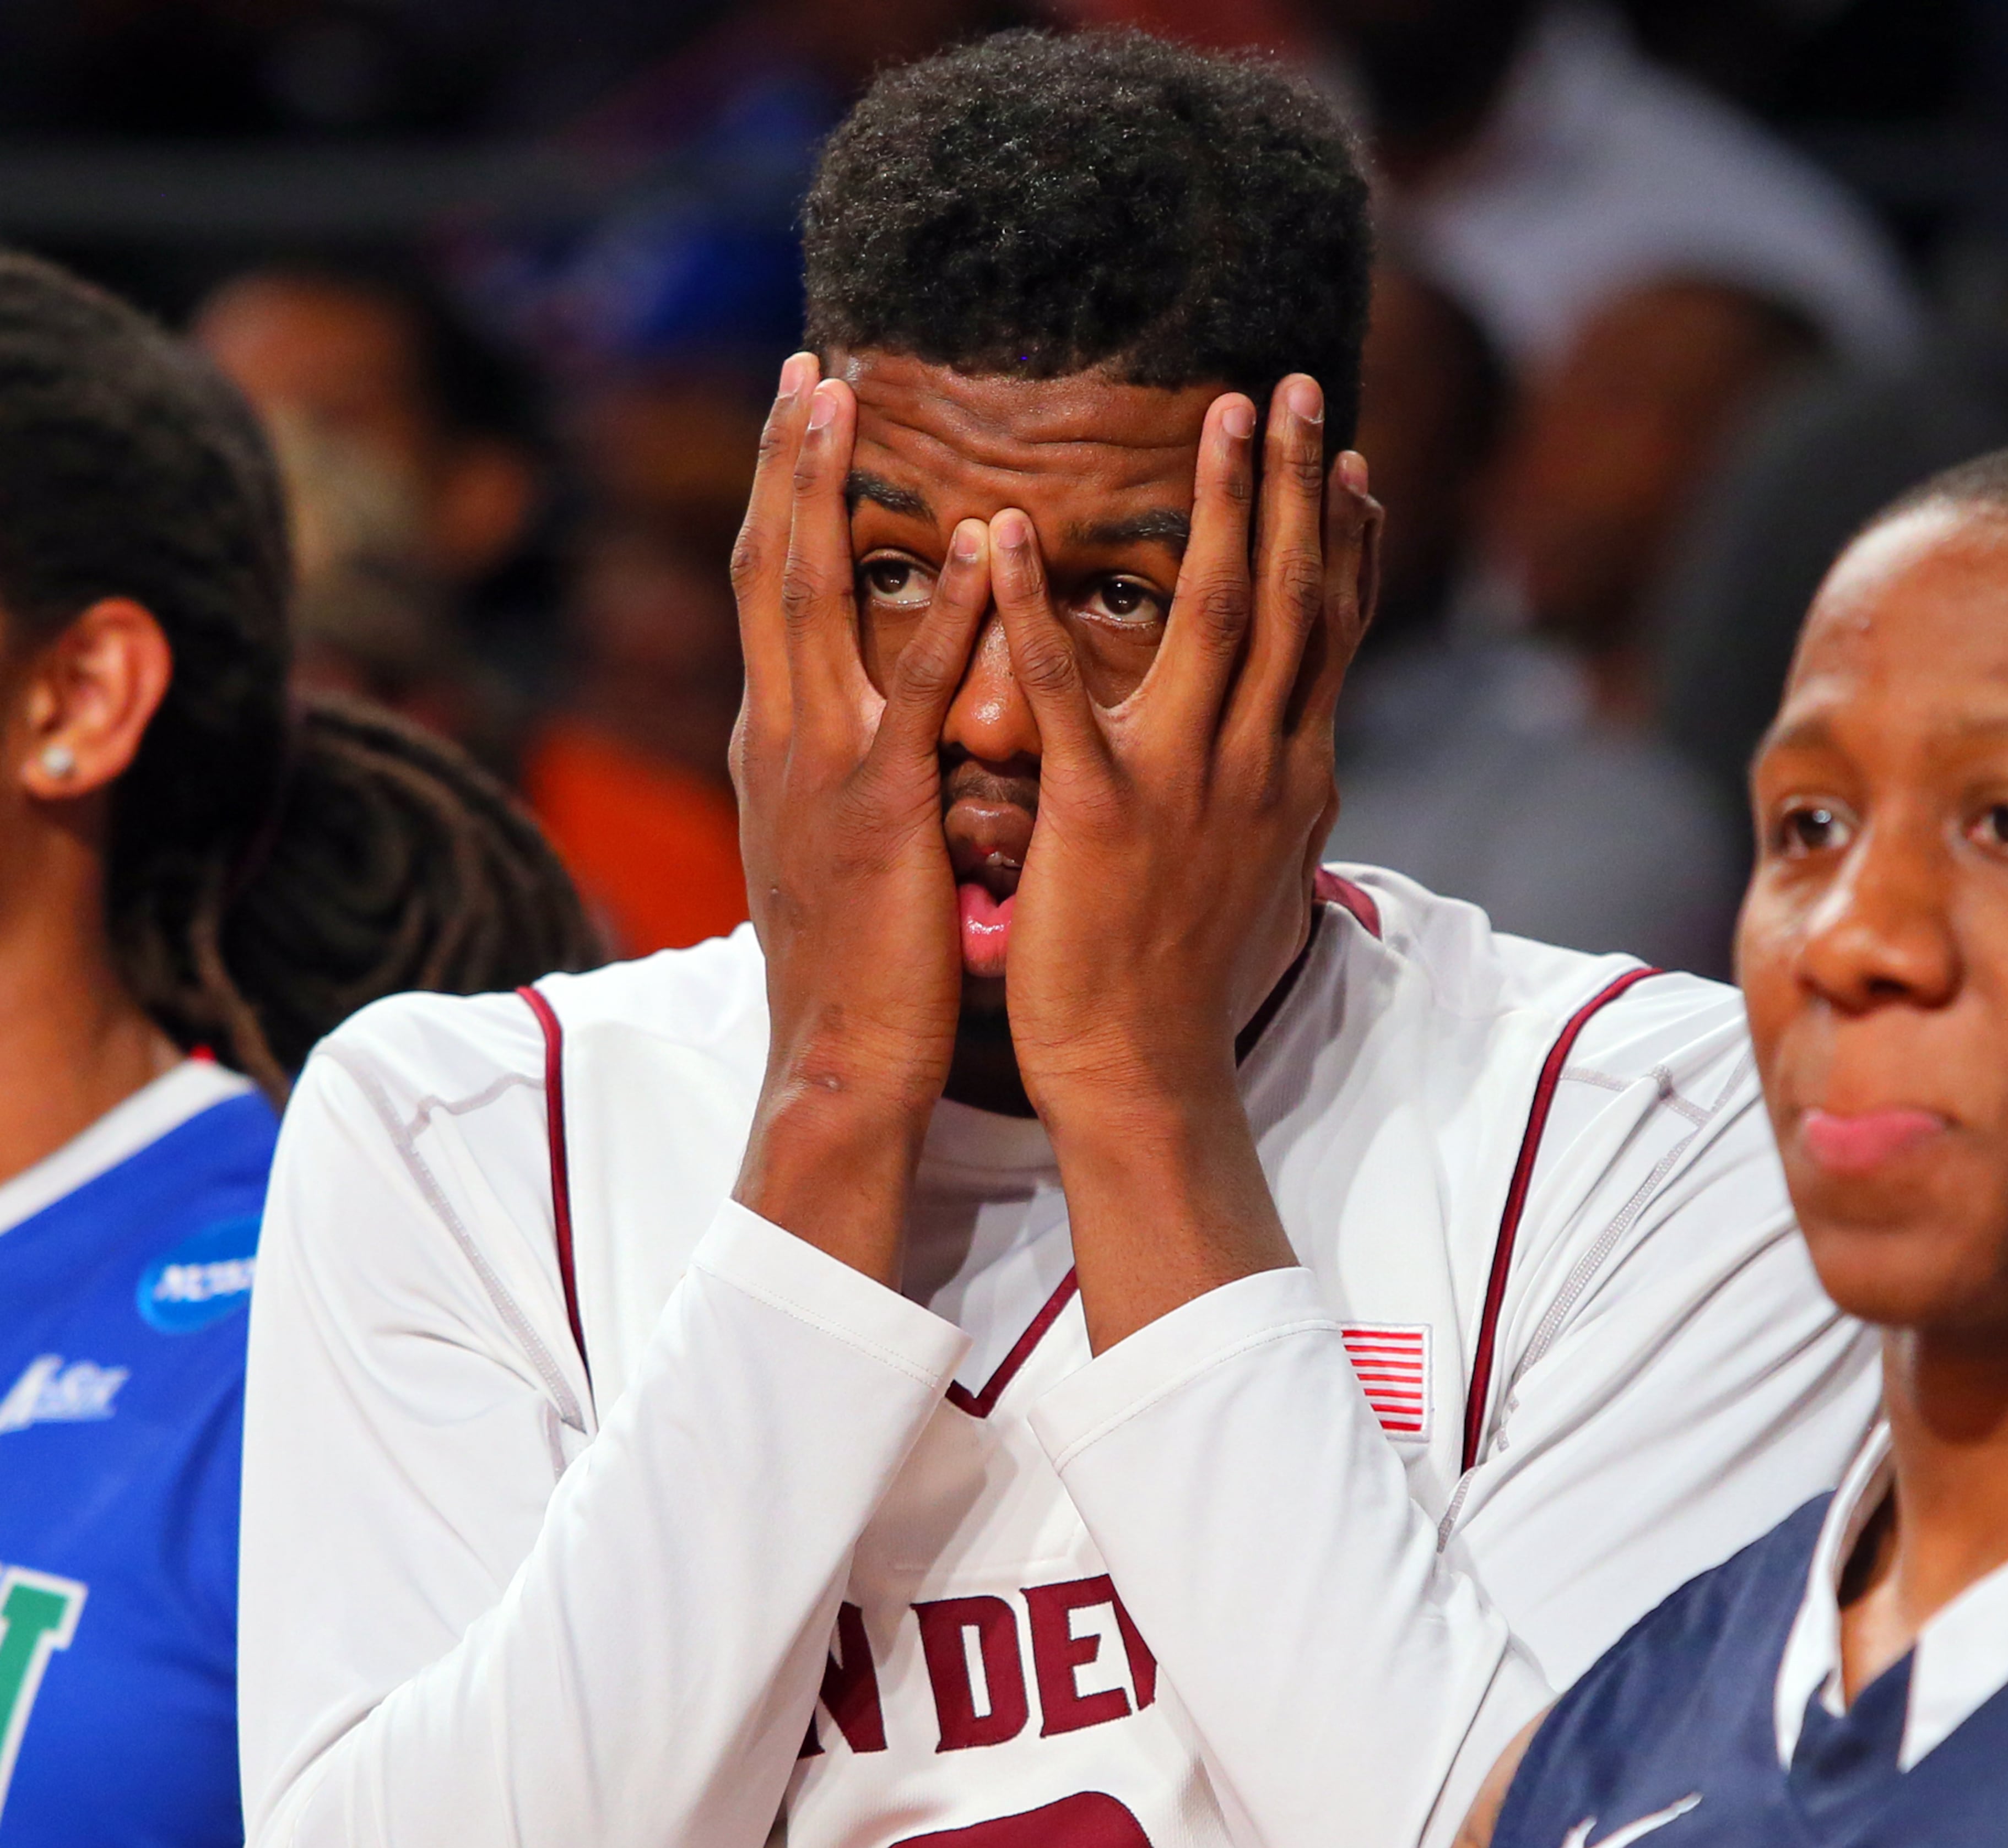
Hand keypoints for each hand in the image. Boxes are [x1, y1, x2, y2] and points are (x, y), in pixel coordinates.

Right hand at [728, 354, 991, 1279]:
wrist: (837, 1060)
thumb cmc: (854, 965)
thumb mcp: (835, 846)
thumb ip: (847, 768)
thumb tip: (873, 718)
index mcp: (773, 742)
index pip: (767, 594)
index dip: (779, 499)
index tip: (799, 413)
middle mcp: (777, 736)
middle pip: (768, 568)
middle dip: (782, 463)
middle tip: (806, 367)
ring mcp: (818, 767)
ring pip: (806, 601)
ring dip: (822, 493)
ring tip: (844, 402)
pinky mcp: (878, 809)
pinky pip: (911, 691)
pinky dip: (946, 614)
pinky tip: (980, 545)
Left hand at [996, 372, 1379, 1135]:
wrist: (1144, 1068)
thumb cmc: (1183, 971)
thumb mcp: (1254, 865)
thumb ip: (1270, 786)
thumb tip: (1296, 732)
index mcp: (1288, 773)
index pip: (1328, 633)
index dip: (1342, 540)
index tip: (1350, 457)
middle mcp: (1254, 763)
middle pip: (1289, 599)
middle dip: (1299, 486)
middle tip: (1299, 387)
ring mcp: (1182, 783)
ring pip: (1214, 620)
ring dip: (1221, 510)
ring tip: (1219, 416)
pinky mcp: (1097, 812)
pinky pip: (1060, 691)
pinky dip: (1030, 608)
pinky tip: (1003, 532)